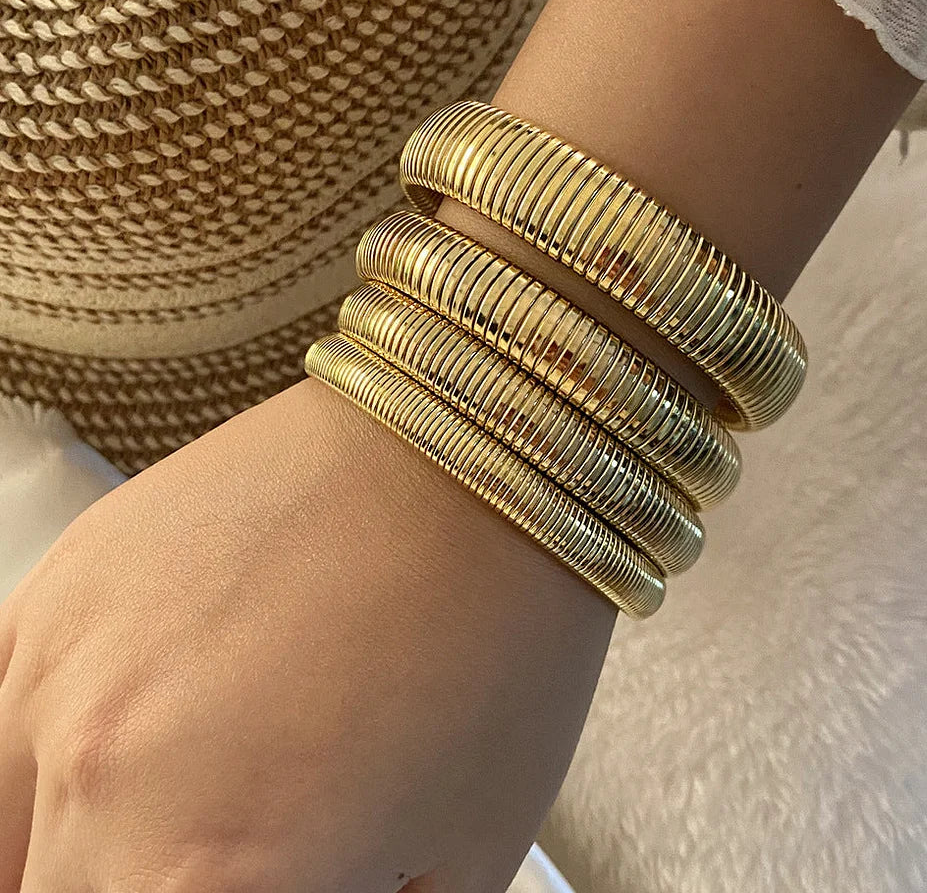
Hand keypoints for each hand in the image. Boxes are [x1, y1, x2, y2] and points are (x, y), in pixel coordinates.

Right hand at [0, 379, 612, 891]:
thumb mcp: (455, 863)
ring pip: (20, 834)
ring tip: (191, 811)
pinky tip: (137, 749)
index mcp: (198, 875)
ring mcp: (57, 664)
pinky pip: (5, 724)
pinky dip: (52, 765)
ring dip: (93, 844)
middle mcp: (97, 775)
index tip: (283, 877)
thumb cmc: (497, 636)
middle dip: (159, 884)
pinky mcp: (59, 585)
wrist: (474, 455)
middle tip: (251, 853)